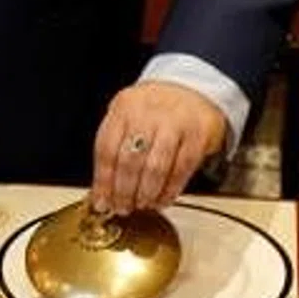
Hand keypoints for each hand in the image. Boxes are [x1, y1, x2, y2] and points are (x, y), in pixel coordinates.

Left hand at [90, 81, 226, 214]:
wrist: (193, 89)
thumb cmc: (155, 109)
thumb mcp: (128, 116)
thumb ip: (114, 148)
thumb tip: (100, 191)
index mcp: (125, 107)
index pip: (106, 149)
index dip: (102, 181)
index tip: (101, 202)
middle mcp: (148, 112)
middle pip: (129, 160)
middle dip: (123, 192)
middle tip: (121, 208)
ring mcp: (175, 123)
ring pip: (155, 168)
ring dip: (145, 194)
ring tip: (141, 205)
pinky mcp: (198, 135)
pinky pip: (181, 170)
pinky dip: (169, 190)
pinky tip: (162, 199)